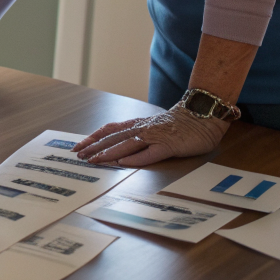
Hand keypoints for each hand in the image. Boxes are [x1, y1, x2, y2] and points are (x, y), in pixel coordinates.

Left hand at [72, 107, 228, 166]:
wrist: (202, 115)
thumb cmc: (179, 124)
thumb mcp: (153, 126)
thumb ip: (138, 132)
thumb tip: (120, 143)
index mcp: (137, 124)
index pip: (109, 130)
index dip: (93, 137)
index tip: (78, 145)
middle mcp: (142, 129)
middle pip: (113, 138)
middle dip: (94, 147)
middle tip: (78, 155)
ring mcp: (154, 137)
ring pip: (126, 145)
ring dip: (109, 153)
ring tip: (94, 160)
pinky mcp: (168, 146)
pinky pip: (149, 153)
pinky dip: (135, 159)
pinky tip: (123, 163)